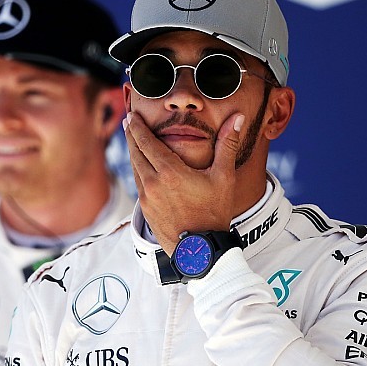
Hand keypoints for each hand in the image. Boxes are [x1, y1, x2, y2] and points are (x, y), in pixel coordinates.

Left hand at [123, 111, 244, 254]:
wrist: (200, 250)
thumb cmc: (214, 214)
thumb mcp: (224, 178)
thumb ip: (227, 145)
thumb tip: (237, 118)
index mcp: (170, 172)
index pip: (146, 142)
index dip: (137, 127)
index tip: (132, 115)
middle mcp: (152, 183)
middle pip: (136, 153)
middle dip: (131, 135)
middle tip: (129, 121)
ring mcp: (147, 198)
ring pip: (135, 168)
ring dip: (133, 152)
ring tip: (133, 140)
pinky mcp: (146, 210)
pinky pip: (138, 183)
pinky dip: (137, 170)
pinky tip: (141, 167)